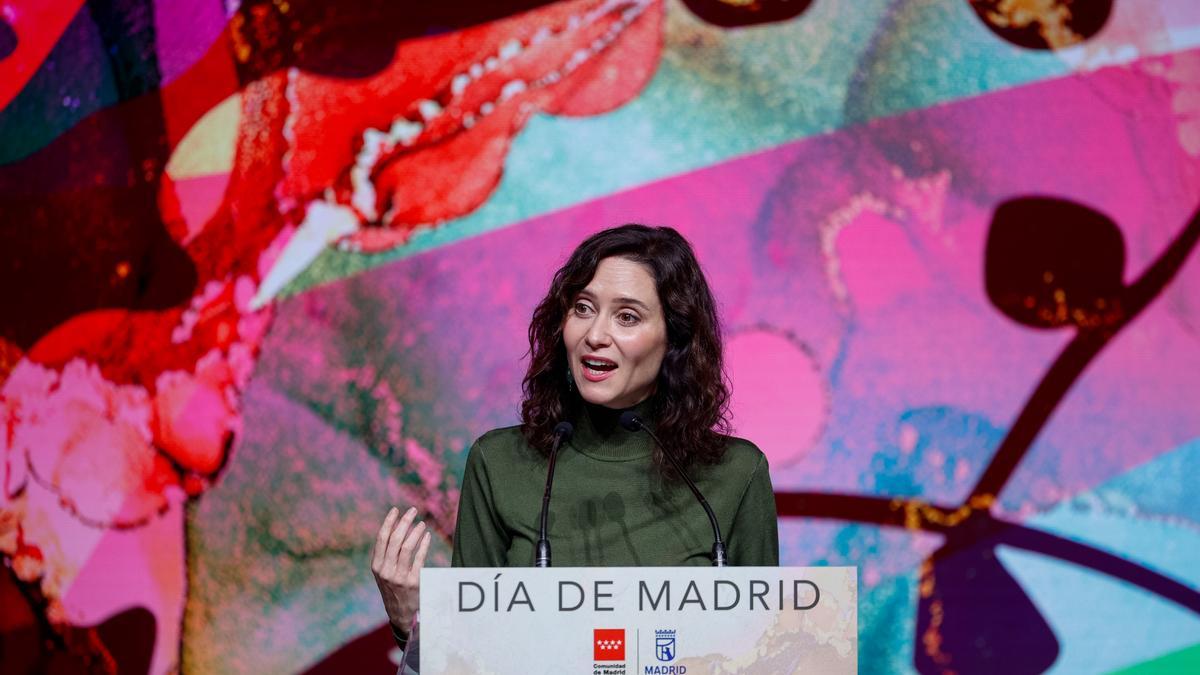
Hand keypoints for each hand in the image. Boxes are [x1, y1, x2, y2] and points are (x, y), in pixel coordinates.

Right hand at [371, 506, 431, 634]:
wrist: (400, 612)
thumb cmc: (392, 587)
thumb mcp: (383, 572)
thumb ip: (386, 554)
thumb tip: (395, 527)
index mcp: (376, 566)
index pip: (381, 539)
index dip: (388, 522)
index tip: (395, 509)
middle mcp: (386, 571)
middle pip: (395, 539)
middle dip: (404, 522)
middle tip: (413, 510)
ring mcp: (399, 576)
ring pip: (407, 547)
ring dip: (415, 532)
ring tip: (422, 523)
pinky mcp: (413, 581)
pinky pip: (419, 558)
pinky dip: (424, 544)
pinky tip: (427, 536)